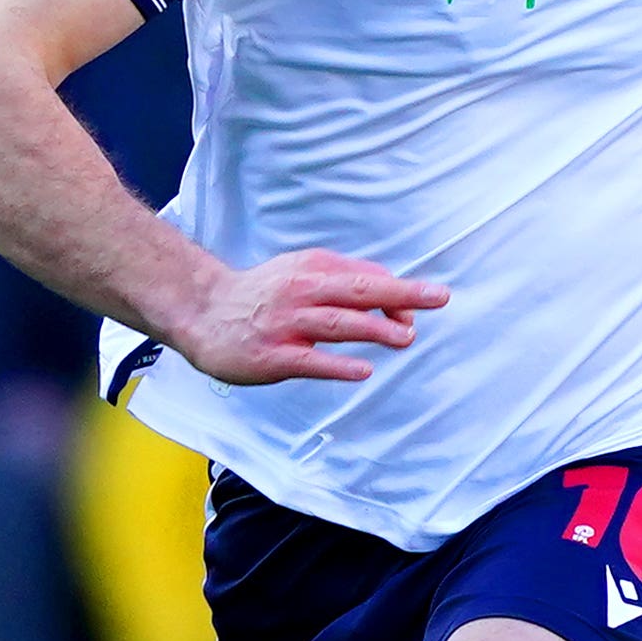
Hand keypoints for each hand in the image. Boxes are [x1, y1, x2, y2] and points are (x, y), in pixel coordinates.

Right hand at [177, 246, 450, 386]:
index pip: (365, 277)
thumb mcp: (302, 272)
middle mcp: (301, 292)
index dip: (398, 291)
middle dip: (400, 294)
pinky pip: (309, 361)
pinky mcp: (272, 356)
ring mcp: (286, 324)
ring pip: (336, 324)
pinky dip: (337, 366)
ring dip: (374, 328)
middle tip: (438, 298)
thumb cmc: (264, 294)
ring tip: (406, 337)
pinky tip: (364, 371)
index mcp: (313, 269)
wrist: (202, 311)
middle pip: (358, 291)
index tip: (423, 304)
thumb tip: (395, 293)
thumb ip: (345, 279)